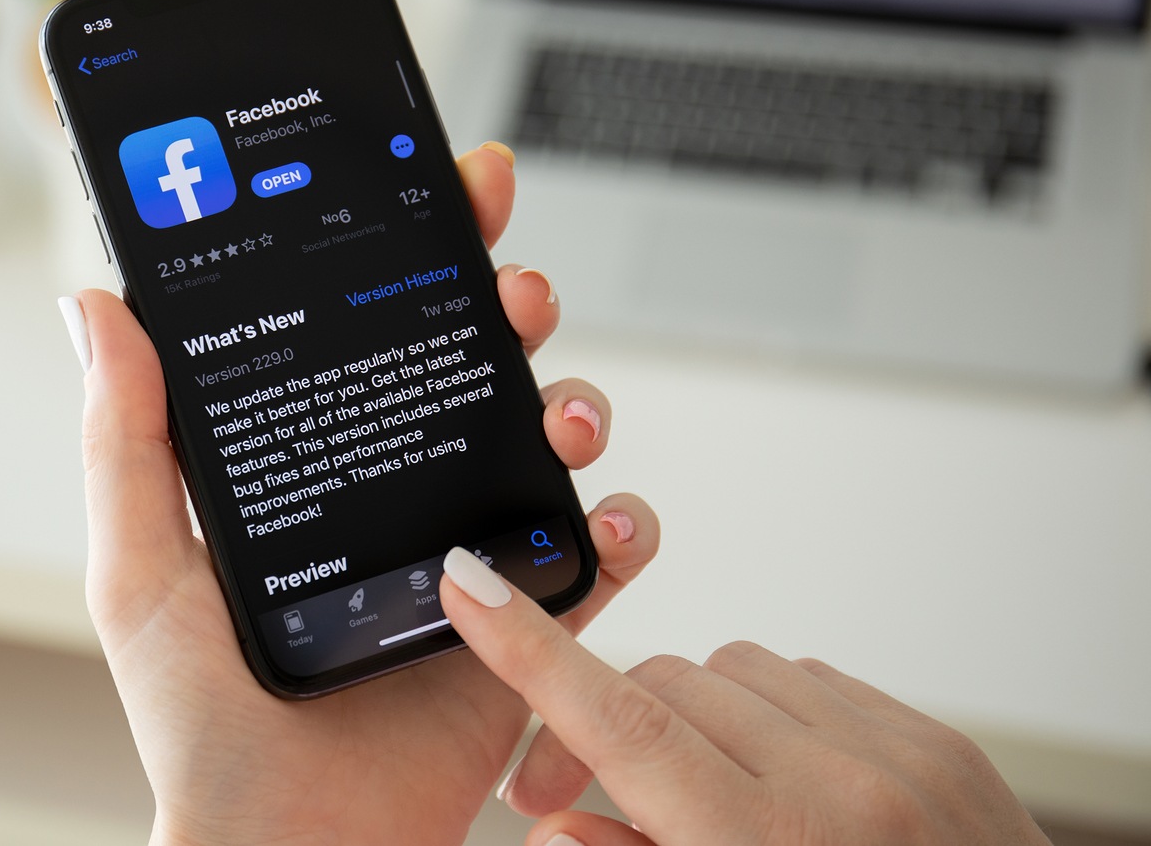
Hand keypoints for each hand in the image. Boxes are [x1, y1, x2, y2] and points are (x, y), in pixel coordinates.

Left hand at [63, 142, 659, 845]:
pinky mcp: (524, 624)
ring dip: (572, 395)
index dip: (413, 249)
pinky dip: (622, 524)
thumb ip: (127, 439)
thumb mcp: (142, 568)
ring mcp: (467, 554)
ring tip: (559, 399)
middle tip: (513, 278)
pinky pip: (599, 559)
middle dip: (506, 300)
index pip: (366, 329)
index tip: (442, 184)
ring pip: (544, 439)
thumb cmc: (201, 726)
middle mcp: (397, 492)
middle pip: (470, 361)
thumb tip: (95, 306)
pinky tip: (606, 508)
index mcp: (317, 463)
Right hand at [439, 551, 1050, 845]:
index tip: (469, 584)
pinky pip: (808, 678)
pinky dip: (767, 714)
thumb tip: (556, 828)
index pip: (624, 723)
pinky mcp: (935, 739)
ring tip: (696, 796)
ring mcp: (897, 755)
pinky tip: (770, 776)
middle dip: (606, 729)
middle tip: (574, 800)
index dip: (532, 651)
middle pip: (663, 690)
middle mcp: (840, 788)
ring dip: (690, 717)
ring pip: (730, 669)